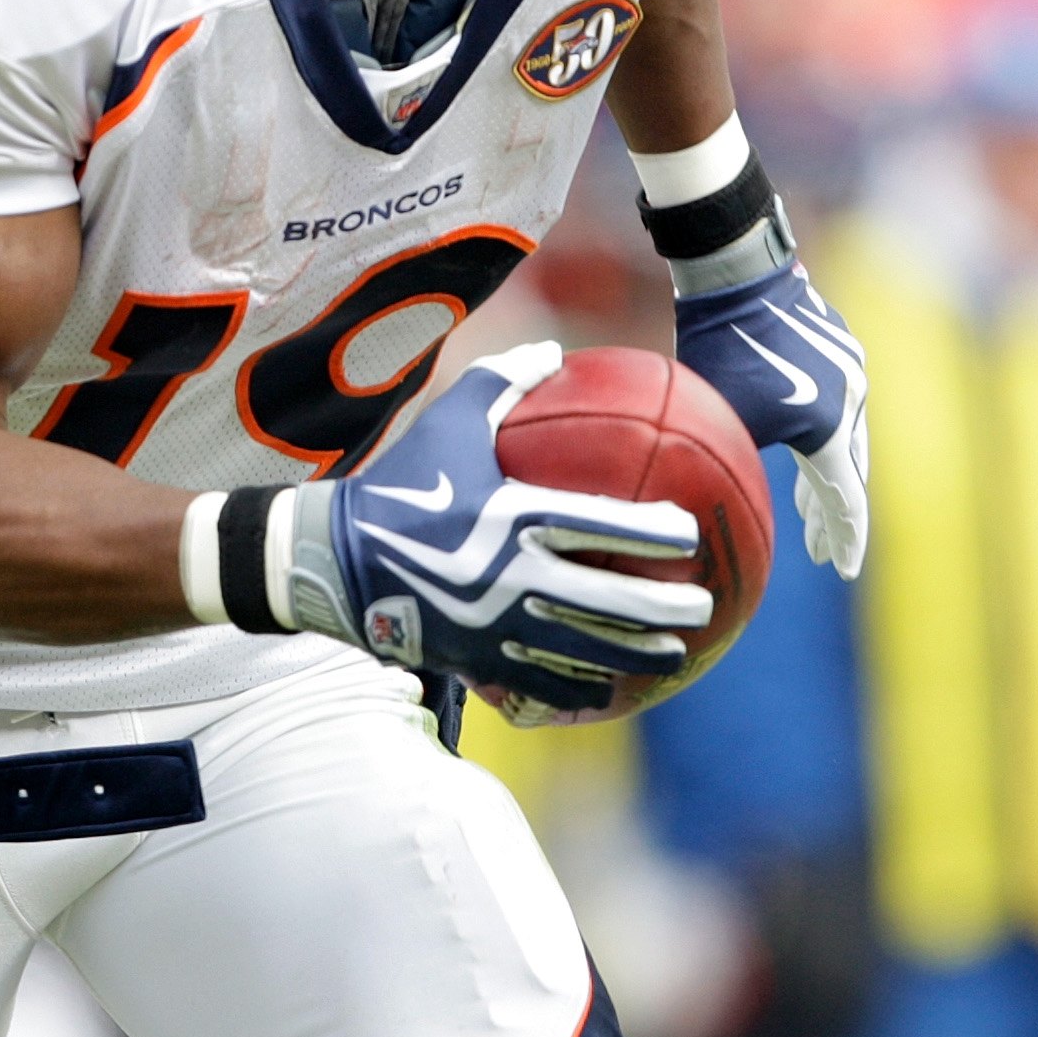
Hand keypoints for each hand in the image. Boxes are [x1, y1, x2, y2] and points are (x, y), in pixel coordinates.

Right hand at [285, 345, 713, 714]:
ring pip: (586, 652)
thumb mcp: (448, 417)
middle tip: (702, 606)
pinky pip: (542, 682)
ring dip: (638, 655)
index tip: (690, 533)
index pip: (604, 525)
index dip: (655, 532)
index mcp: (514, 516)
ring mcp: (497, 625)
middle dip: (666, 609)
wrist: (335, 557)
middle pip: (611, 602)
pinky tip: (609, 687)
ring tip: (674, 653)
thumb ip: (505, 380)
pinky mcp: (478, 659)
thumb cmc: (403, 480)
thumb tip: (555, 348)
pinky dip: (580, 688)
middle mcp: (513, 576)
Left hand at [673, 259, 869, 573]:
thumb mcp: (720, 418)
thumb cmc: (720, 345)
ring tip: (806, 508)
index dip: (844, 537)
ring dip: (825, 475)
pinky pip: (837, 404)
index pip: (845, 498)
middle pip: (848, 470)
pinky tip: (803, 444)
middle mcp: (852, 398)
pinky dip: (824, 436)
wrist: (735, 268)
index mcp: (829, 426)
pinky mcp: (838, 345)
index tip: (843, 567)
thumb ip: (729, 464)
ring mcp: (850, 368)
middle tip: (823, 551)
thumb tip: (712, 513)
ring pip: (843, 437)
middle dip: (833, 514)